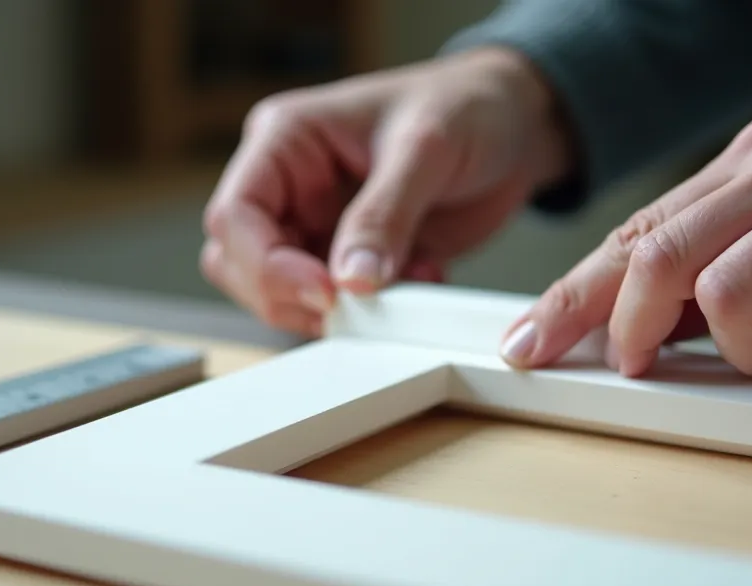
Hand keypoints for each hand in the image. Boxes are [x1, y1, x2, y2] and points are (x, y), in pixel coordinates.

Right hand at [201, 48, 570, 336]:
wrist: (516, 127)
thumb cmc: (466, 107)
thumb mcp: (426, 149)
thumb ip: (384, 214)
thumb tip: (350, 281)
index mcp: (285, 140)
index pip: (235, 215)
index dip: (267, 264)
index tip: (324, 291)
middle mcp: (289, 185)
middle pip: (240, 264)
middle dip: (290, 296)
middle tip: (352, 307)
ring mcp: (317, 225)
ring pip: (281, 293)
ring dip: (334, 310)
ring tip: (402, 283)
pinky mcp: (351, 258)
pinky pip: (338, 305)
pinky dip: (374, 312)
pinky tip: (423, 277)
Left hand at [500, 110, 751, 379]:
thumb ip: (718, 245)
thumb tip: (637, 318)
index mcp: (750, 157)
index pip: (639, 228)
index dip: (576, 292)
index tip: (531, 338)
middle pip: (661, 255)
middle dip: (628, 324)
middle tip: (630, 363)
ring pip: (729, 297)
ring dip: (740, 347)